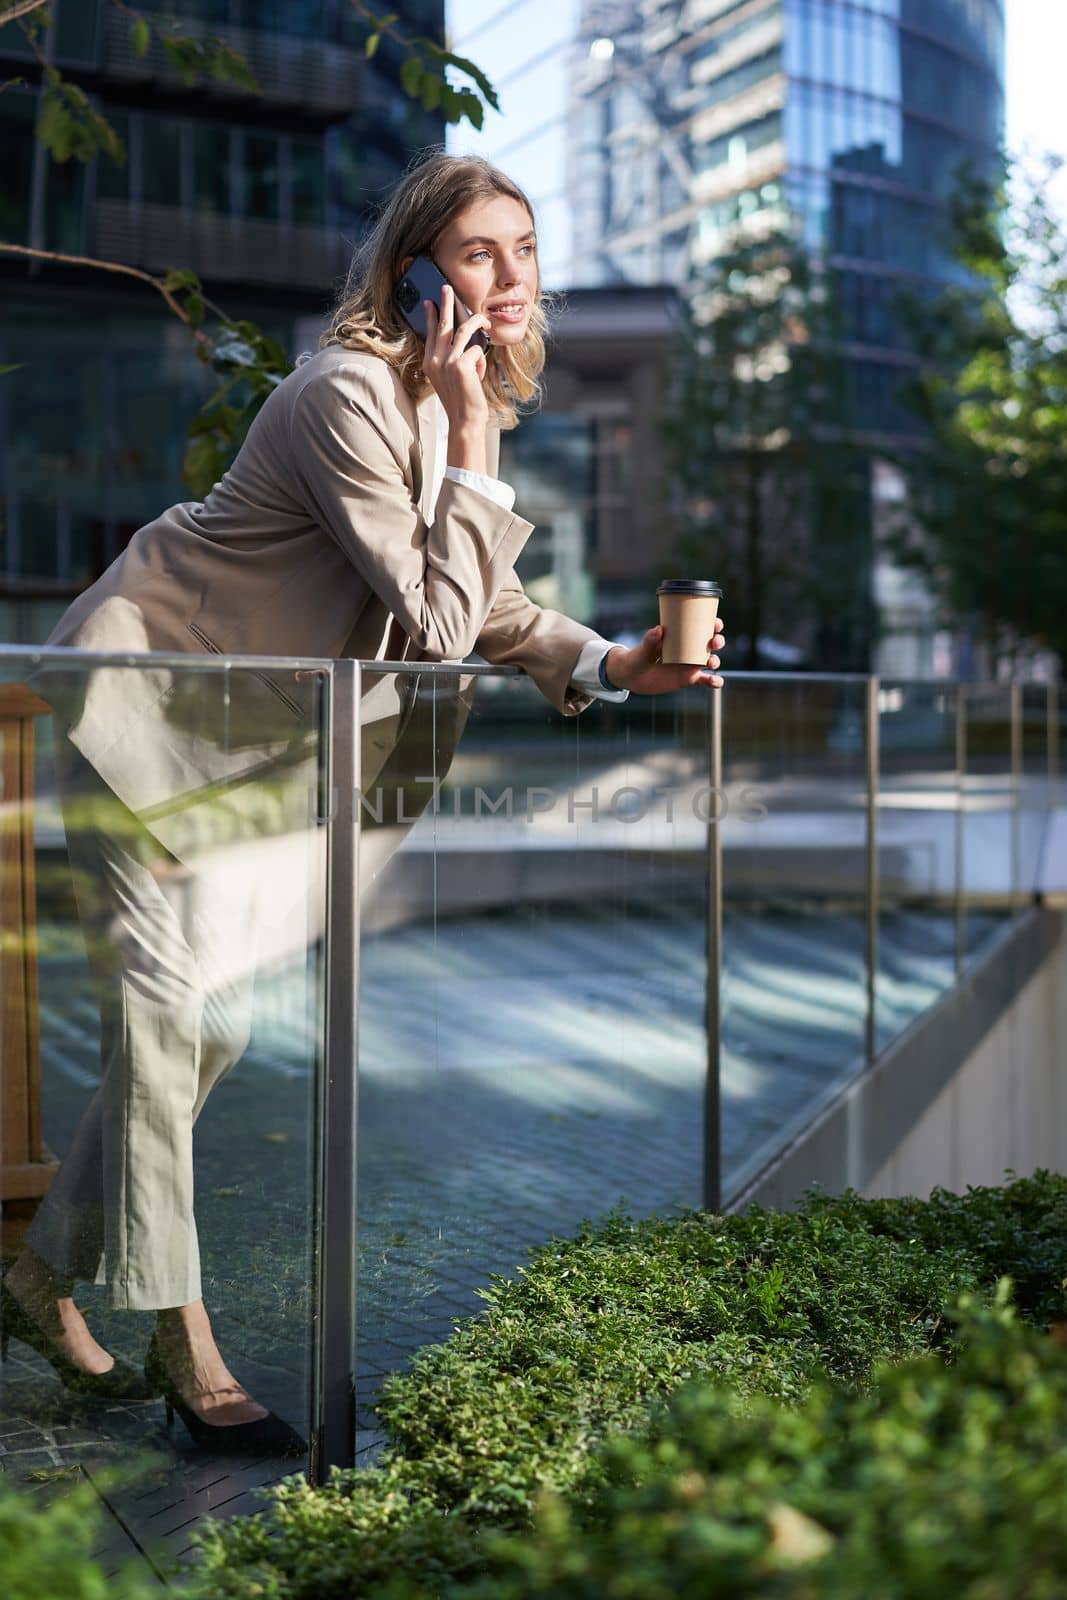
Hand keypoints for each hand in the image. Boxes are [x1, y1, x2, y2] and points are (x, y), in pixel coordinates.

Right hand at [423, 284, 490, 456]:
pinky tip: (479, 374)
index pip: (431, 333)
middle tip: (447, 288)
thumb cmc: (461, 400)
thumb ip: (451, 358)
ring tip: (486, 321)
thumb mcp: (451, 377)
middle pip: (443, 323)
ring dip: (478, 322)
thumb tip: (462, 338)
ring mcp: (447, 361)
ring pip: (465, 330)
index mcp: (430, 362)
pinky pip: (477, 349)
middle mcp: (435, 359)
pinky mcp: (462, 364)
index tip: (430, 302)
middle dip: (446, 303)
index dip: (431, 316)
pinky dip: (482, 361)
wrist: (465, 420)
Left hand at [603, 622, 724, 693]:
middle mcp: (688, 649)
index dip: (712, 624)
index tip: (716, 624)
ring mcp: (689, 664)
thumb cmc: (637, 657)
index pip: (700, 627)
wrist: (632, 676)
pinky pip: (704, 680)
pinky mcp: (688, 679)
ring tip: (710, 663)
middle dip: (717, 641)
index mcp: (680, 636)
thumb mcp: (642, 649)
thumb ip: (650, 640)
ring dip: (715, 660)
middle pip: (709, 643)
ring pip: (710, 661)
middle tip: (714, 642)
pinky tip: (716, 682)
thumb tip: (659, 629)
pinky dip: (713, 681)